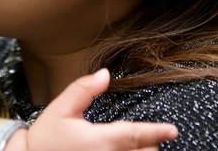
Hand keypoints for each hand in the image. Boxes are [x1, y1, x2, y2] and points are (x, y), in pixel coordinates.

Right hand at [4, 70, 177, 150]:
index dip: (157, 132)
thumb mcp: (61, 109)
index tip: (172, 130)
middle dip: (150, 145)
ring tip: (141, 146)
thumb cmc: (46, 139)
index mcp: (99, 141)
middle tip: (150, 137)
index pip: (136, 135)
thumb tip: (105, 74)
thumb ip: (83, 90)